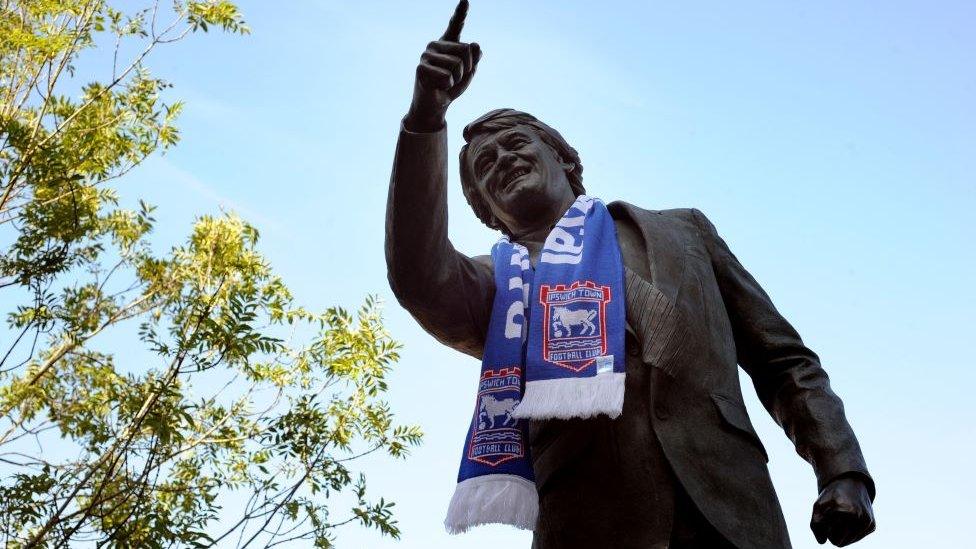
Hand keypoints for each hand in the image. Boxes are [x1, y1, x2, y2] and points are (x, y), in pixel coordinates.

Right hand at [404, 0, 481, 131]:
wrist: (435, 106)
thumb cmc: (451, 87)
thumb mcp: (469, 72)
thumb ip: (474, 58)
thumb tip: (475, 45)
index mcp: (448, 43)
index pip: (455, 25)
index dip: (460, 12)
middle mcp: (435, 45)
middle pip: (466, 50)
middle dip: (467, 69)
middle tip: (454, 78)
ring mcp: (426, 55)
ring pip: (457, 64)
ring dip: (457, 79)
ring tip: (446, 83)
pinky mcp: (421, 68)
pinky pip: (447, 76)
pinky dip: (447, 86)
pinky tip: (438, 87)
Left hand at [810, 475, 875, 545]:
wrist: (850, 484)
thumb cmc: (831, 497)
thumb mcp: (818, 507)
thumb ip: (815, 525)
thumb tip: (822, 541)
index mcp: (844, 511)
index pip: (829, 537)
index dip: (824, 529)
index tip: (826, 516)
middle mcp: (858, 517)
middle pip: (839, 542)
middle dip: (832, 533)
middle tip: (833, 518)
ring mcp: (867, 522)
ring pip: (848, 542)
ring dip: (842, 533)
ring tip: (841, 518)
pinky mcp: (872, 525)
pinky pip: (856, 538)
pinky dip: (850, 532)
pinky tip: (850, 519)